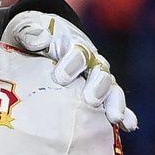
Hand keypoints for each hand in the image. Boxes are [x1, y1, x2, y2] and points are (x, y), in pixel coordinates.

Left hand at [2, 10, 137, 130]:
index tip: (61, 77)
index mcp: (72, 44)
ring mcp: (96, 78)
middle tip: (91, 99)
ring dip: (114, 102)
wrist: (37, 44)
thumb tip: (42, 41)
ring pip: (110, 88)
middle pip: (100, 71)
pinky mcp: (99, 94)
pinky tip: (128, 126)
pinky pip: (114, 104)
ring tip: (115, 117)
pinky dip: (125, 114)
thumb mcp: (25, 29)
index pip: (77, 51)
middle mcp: (90, 61)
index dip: (72, 62)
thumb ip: (31, 33)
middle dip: (97, 85)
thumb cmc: (31, 38)